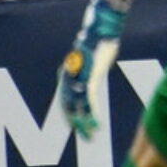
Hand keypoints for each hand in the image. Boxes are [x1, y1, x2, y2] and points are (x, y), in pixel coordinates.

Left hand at [57, 0, 129, 139]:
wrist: (100, 29)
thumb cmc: (99, 40)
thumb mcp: (93, 57)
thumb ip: (91, 68)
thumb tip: (96, 71)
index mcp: (67, 74)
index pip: (66, 99)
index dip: (71, 114)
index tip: (77, 126)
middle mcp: (68, 79)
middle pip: (69, 107)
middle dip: (76, 124)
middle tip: (85, 137)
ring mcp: (77, 80)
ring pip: (77, 108)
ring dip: (84, 124)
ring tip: (91, 135)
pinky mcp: (88, 80)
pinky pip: (89, 102)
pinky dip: (92, 114)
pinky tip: (97, 124)